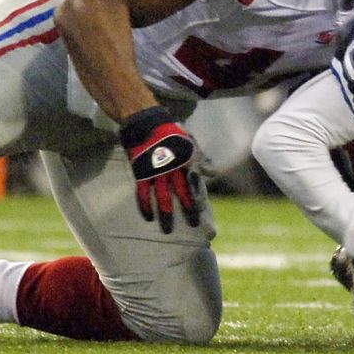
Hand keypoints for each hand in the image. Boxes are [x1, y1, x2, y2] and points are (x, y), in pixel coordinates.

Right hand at [120, 106, 200, 231]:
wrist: (146, 123)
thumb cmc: (169, 133)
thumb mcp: (189, 143)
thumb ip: (198, 159)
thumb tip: (211, 173)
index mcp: (184, 163)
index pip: (193, 185)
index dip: (197, 198)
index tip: (202, 211)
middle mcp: (172, 170)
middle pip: (180, 194)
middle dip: (187, 210)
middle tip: (192, 225)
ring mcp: (156, 172)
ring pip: (161, 198)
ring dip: (165, 214)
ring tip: (167, 230)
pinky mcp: (141, 172)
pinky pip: (142, 193)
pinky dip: (145, 205)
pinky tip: (148, 218)